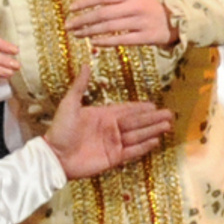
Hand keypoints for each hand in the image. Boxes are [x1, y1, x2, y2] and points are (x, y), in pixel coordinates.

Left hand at [44, 65, 176, 177]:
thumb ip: (80, 86)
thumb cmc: (60, 130)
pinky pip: (132, 151)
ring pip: (138, 135)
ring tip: (167, 125)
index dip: (140, 107)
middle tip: (169, 114)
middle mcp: (111, 129)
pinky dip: (144, 146)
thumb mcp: (69, 104)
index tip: (154, 104)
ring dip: (153, 130)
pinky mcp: (113, 158)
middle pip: (136, 122)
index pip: (127, 110)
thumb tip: (85, 64)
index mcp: (103, 115)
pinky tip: (156, 141)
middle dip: (153, 118)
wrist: (54, 156)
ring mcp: (113, 144)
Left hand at [65, 0, 175, 47]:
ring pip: (110, 27)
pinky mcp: (147, 37)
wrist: (178, 19)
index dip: (85, 2)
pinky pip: (122, 40)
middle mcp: (136, 6)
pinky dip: (106, 42)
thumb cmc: (151, 6)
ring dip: (90, 31)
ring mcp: (141, 22)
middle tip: (68, 26)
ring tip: (77, 34)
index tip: (71, 8)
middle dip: (83, 20)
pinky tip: (94, 43)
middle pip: (103, 13)